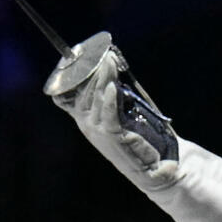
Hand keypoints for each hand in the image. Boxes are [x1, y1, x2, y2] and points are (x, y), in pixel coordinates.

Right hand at [49, 42, 178, 190]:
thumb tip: (112, 65)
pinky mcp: (114, 138)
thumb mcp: (122, 113)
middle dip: (91, 72)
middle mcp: (88, 126)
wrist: (156, 168)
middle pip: (82, 94)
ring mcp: (99, 133)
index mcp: (86, 120)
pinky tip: (114, 86)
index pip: (66, 98)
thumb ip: (114, 96)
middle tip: (102, 54)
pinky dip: (110, 100)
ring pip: (96, 101)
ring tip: (110, 62)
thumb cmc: (141, 139)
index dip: (69, 79)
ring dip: (104, 79)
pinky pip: (109, 115)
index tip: (79, 59)